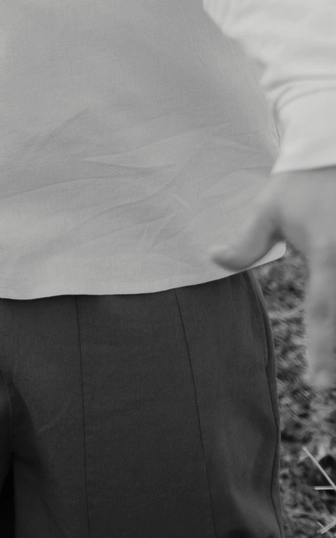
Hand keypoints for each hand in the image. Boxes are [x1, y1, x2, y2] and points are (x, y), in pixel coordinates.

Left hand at [212, 167, 335, 390]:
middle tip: (324, 386)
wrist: (331, 151)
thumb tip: (214, 260)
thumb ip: (246, 242)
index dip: (322, 349)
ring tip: (328, 367)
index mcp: (327, 254)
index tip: (317, 383)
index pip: (323, 311)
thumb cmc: (300, 182)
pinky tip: (333, 335)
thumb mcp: (270, 209)